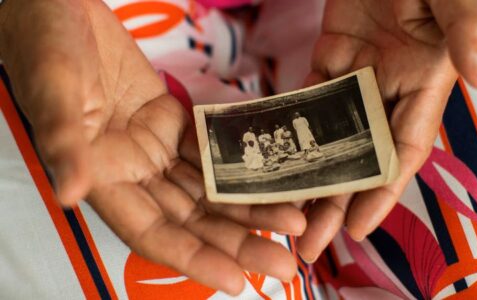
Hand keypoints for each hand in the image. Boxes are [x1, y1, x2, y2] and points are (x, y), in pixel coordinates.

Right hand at [0, 0, 305, 293]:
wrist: (60, 5)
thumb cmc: (46, 44)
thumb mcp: (54, 91)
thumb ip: (65, 142)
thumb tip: (71, 194)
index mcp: (102, 175)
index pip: (153, 233)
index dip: (194, 259)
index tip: (236, 281)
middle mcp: (131, 171)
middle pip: (192, 219)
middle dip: (237, 242)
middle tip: (284, 262)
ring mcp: (152, 147)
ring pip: (207, 188)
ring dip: (247, 206)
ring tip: (291, 219)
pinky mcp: (169, 120)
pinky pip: (208, 151)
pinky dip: (237, 165)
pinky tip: (269, 176)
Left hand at [297, 0, 476, 261]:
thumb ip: (465, 31)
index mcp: (424, 85)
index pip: (401, 153)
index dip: (380, 193)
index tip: (356, 228)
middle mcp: (389, 90)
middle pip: (358, 158)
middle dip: (334, 202)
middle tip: (309, 244)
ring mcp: (356, 76)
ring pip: (328, 135)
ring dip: (307, 175)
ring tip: (283, 214)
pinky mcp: (329, 58)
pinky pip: (308, 98)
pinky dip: (291, 126)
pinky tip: (271, 156)